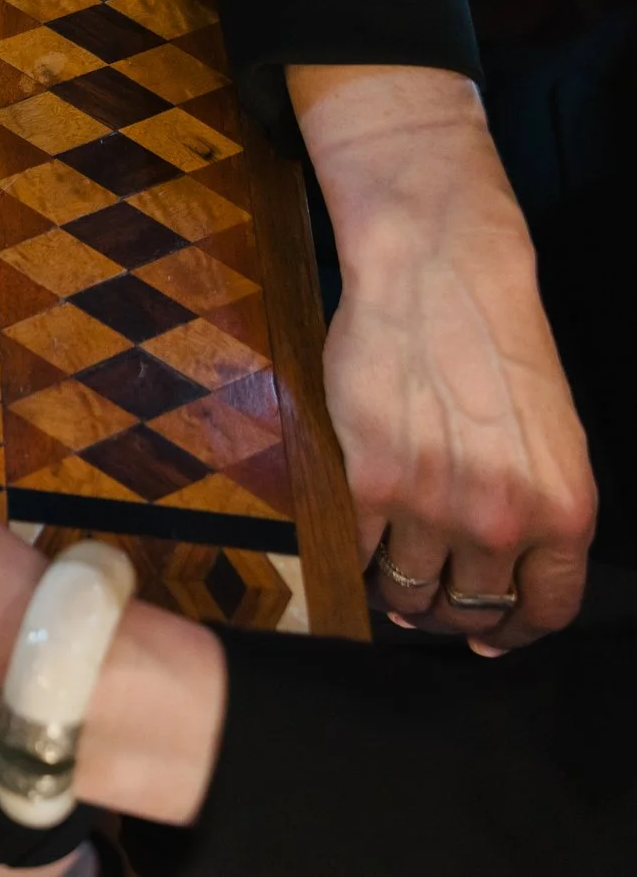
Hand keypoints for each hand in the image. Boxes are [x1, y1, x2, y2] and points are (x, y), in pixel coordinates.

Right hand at [291, 63, 596, 649]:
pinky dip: (355, 556)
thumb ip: (536, 510)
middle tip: (424, 601)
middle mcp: (505, 520)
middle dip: (447, 616)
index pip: (545, 612)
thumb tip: (498, 575)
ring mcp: (435, 505)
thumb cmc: (498, 349)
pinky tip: (356, 540)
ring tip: (387, 572)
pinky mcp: (371, 481)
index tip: (487, 639)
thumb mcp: (551, 440)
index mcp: (564, 510)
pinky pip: (359, 552)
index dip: (512, 635)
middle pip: (469, 610)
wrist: (441, 280)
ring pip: (409, 591)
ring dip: (396, 593)